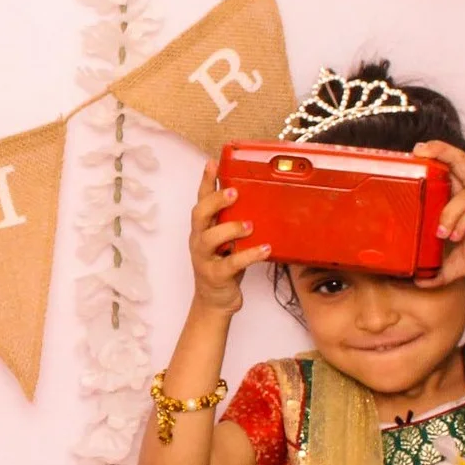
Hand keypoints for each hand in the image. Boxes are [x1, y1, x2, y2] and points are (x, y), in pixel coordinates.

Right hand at [188, 169, 269, 316]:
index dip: (205, 181)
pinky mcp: (215, 275)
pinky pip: (231, 263)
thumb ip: (234, 222)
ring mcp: (205, 258)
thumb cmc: (224, 266)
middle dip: (215, 200)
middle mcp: (199, 239)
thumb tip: (260, 200)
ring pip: (210, 238)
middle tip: (233, 192)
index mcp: (203, 228)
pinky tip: (264, 249)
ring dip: (231, 228)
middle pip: (199, 214)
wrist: (215, 302)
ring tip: (250, 225)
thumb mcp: (227, 241)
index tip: (212, 163)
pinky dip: (249, 255)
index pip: (201, 200)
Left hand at [413, 141, 464, 288]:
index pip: (450, 165)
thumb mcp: (451, 264)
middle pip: (459, 161)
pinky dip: (464, 221)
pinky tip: (457, 236)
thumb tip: (415, 281)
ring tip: (442, 234)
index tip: (416, 151)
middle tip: (421, 152)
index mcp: (460, 196)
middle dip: (440, 150)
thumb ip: (433, 271)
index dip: (436, 152)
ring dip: (449, 212)